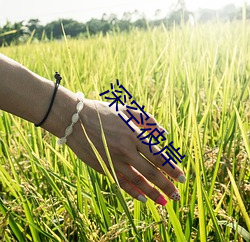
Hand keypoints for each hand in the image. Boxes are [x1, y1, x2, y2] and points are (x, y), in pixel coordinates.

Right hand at [66, 99, 185, 204]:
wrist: (75, 120)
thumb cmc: (102, 112)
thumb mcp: (126, 110)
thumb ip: (147, 120)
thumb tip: (164, 133)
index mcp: (134, 134)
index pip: (158, 156)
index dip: (172, 168)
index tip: (182, 178)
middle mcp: (127, 150)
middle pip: (151, 172)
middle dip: (166, 184)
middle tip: (177, 194)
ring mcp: (114, 160)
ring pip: (138, 180)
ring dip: (153, 192)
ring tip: (165, 201)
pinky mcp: (104, 167)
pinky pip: (121, 182)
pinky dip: (133, 192)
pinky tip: (143, 199)